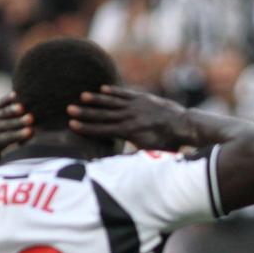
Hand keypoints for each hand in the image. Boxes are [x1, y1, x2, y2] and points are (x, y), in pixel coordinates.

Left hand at [0, 93, 32, 165]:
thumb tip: (1, 171)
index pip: (7, 138)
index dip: (18, 135)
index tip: (29, 133)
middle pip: (8, 125)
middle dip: (19, 122)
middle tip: (31, 119)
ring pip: (4, 113)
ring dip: (13, 110)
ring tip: (23, 107)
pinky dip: (7, 99)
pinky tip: (16, 95)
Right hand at [67, 85, 185, 150]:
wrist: (184, 126)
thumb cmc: (168, 144)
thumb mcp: (148, 152)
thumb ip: (132, 154)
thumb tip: (116, 163)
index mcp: (129, 131)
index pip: (103, 129)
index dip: (87, 127)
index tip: (72, 124)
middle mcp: (130, 117)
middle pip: (103, 114)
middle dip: (85, 112)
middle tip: (69, 108)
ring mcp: (136, 106)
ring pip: (112, 102)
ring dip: (96, 99)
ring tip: (82, 96)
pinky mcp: (143, 98)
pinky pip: (125, 93)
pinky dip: (113, 91)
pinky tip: (103, 89)